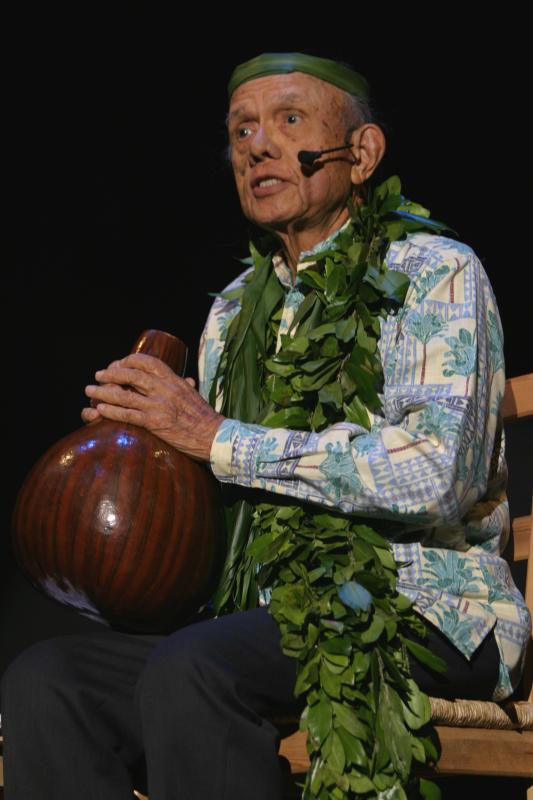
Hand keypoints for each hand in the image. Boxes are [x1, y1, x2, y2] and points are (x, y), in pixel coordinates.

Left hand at [82, 353, 224, 461]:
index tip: (117, 365)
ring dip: (103, 392)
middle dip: (110, 374)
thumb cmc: (205, 417)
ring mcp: (159, 405)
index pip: (146, 361)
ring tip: (90, 391)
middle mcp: (164, 388)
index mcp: (173, 379)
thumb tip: (188, 380)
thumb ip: (187, 386)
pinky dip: (111, 411)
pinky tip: (100, 409)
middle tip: (98, 376)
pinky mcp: (155, 422)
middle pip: (130, 374)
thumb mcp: (195, 396)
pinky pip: (127, 414)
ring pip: (124, 394)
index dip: (127, 361)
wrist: (214, 436)